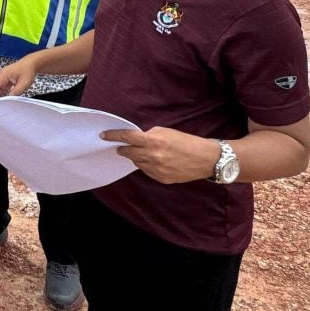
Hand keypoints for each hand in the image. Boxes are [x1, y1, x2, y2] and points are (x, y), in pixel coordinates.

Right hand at [0, 57, 38, 97]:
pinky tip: (7, 98)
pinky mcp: (8, 79)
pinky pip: (3, 87)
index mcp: (4, 74)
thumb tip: (9, 99)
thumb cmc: (28, 70)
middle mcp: (2, 75)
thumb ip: (16, 92)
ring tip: (3, 103)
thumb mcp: (23, 83)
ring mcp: (4, 77)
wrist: (33, 63)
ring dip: (0, 95)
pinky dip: (4, 92)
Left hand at [100, 127, 221, 183]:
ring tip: (144, 152)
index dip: (113, 136)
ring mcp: (156, 169)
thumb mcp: (166, 131)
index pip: (127, 138)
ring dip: (136, 157)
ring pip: (137, 162)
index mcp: (153, 141)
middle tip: (120, 146)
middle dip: (123, 148)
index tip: (103, 136)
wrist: (205, 159)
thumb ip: (149, 135)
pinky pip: (146, 171)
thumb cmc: (186, 141)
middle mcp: (153, 157)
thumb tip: (136, 139)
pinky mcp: (161, 178)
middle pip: (128, 152)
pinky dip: (146, 165)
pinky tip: (153, 161)